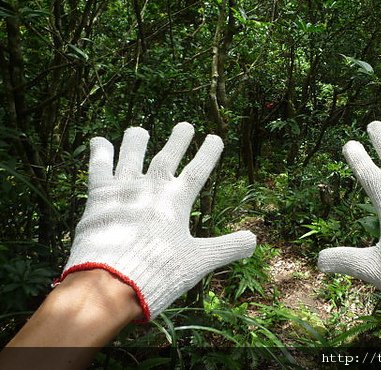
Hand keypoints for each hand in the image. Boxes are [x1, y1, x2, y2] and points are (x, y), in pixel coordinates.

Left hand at [57, 122, 255, 320]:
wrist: (111, 283)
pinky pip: (99, 168)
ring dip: (136, 141)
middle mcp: (151, 187)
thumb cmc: (159, 272)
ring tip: (139, 130)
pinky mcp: (99, 198)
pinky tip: (100, 141)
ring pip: (131, 155)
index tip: (215, 138)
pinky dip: (100, 153)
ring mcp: (124, 189)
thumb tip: (254, 239)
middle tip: (185, 125)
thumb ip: (227, 247)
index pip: (198, 169)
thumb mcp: (199, 261)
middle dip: (178, 139)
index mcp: (177, 200)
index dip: (209, 152)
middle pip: (167, 156)